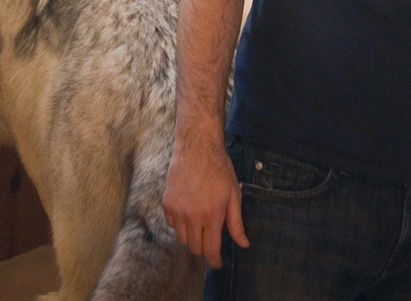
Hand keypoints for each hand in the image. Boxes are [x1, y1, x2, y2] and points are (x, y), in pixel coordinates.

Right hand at [162, 128, 247, 266]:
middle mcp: (191, 216)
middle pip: (195, 248)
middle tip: (212, 237)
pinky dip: (180, 224)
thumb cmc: (219, 169)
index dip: (215, 261)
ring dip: (192, 236)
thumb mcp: (234, 195)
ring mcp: (177, 210)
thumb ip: (237, 223)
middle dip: (205, 248)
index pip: (210, 250)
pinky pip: (172, 225)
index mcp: (211, 215)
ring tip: (201, 222)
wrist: (197, 147)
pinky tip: (189, 211)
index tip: (217, 264)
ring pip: (182, 239)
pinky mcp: (167, 203)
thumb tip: (243, 244)